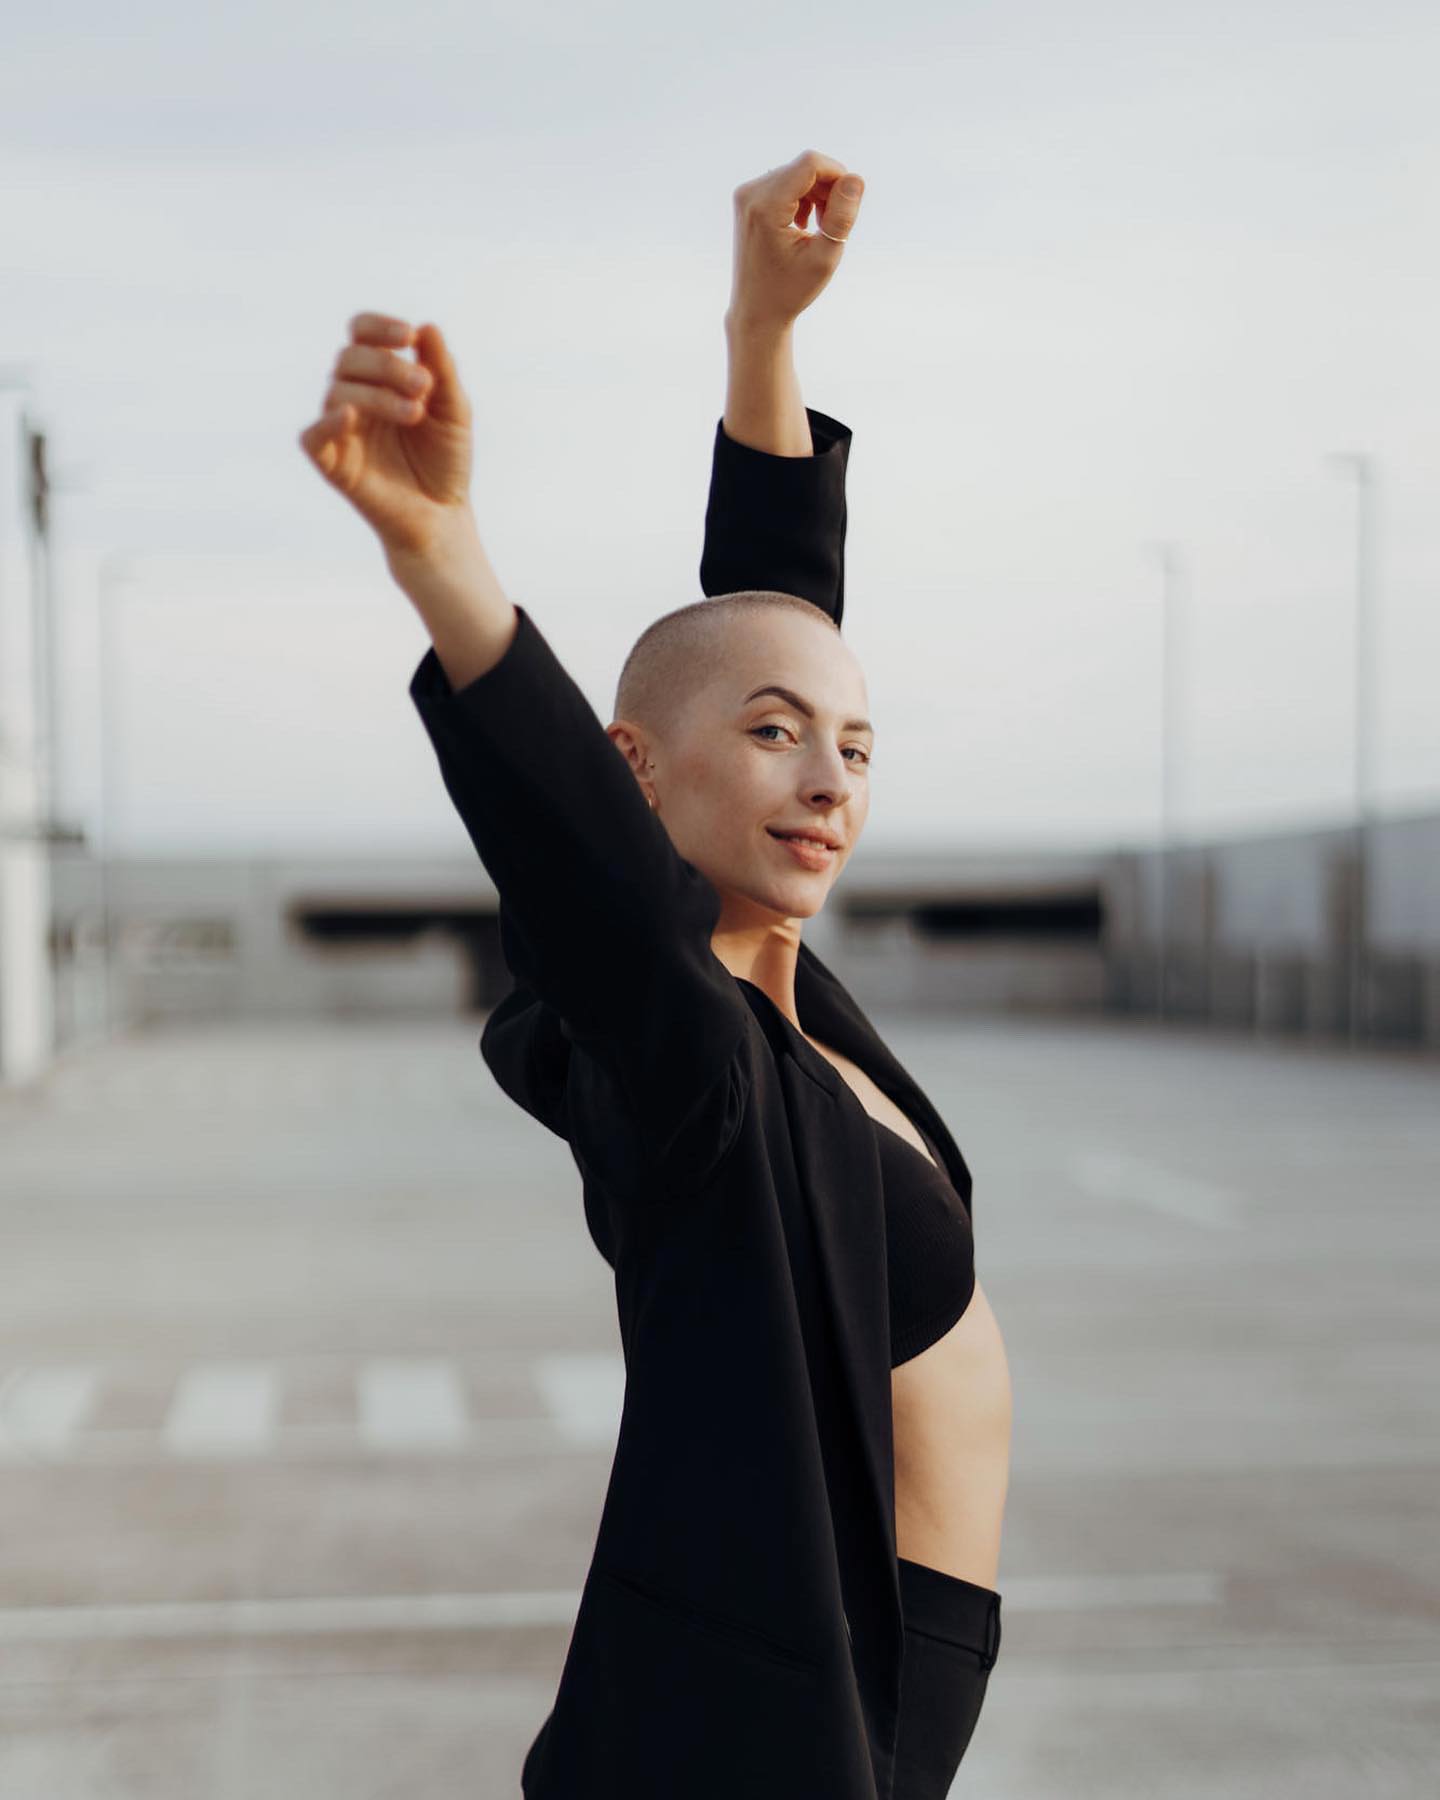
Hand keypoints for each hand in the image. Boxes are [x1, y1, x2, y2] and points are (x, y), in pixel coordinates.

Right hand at [298, 313, 474, 557]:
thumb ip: (442, 371)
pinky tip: (351, 417)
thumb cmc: (446, 462)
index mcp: (380, 378)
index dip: (378, 327)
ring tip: (415, 413)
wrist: (443, 517)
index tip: (408, 335)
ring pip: (338, 392)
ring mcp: (342, 430)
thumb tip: (427, 326)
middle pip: (349, 358)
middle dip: (387, 364)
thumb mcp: (454, 412)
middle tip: (423, 386)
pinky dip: (327, 423)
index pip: (361, 335)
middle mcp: (355, 398)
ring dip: (377, 394)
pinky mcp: (332, 463)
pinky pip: (312, 437)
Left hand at [725, 149, 865, 335]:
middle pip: (804, 167)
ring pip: (796, 173)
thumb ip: (842, 217)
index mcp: (766, 207)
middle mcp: (750, 193)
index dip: (837, 175)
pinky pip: (785, 182)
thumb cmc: (790, 291)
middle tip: (833, 226)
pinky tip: (805, 225)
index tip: (847, 206)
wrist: (757, 311)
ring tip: (820, 229)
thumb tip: (855, 179)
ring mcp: (746, 194)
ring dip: (817, 195)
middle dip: (828, 189)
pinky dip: (802, 198)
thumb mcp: (824, 258)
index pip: (810, 164)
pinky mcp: (748, 199)